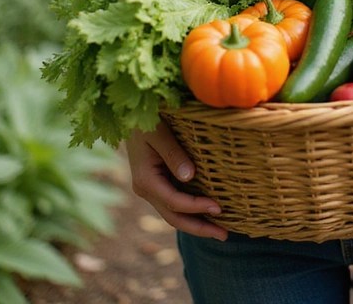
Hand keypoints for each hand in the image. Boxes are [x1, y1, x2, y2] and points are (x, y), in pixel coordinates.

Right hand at [125, 122, 227, 239]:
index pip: (175, 202)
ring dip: (196, 223)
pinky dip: (190, 211)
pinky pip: (174, 203)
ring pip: (173, 214)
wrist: (128, 116)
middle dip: (199, 228)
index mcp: (145, 180)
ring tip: (220, 230)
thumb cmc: (146, 120)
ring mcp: (150, 188)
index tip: (219, 208)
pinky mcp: (156, 184)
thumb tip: (189, 177)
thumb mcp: (159, 133)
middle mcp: (146, 189)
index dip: (197, 208)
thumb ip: (173, 154)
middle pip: (174, 217)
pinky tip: (206, 213)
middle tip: (225, 235)